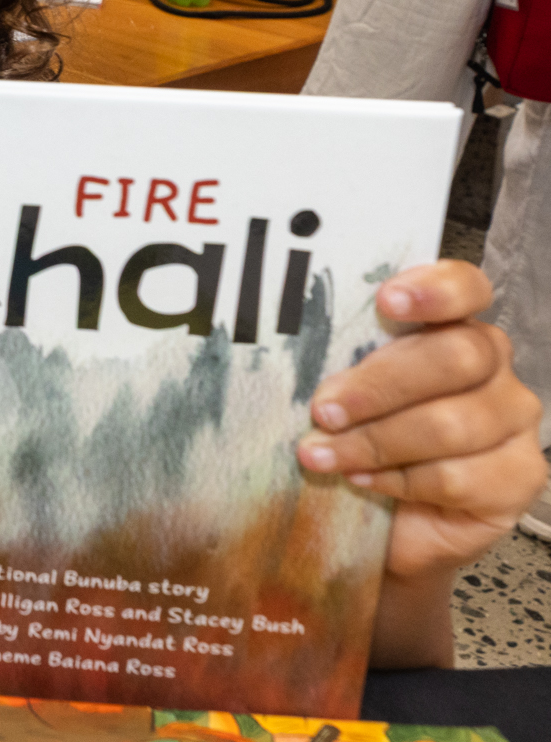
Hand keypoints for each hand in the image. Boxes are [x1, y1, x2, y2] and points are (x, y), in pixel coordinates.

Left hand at [298, 262, 543, 581]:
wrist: (385, 524)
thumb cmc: (360, 440)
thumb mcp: (343, 392)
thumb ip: (340, 364)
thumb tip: (293, 354)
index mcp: (451, 327)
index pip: (466, 287)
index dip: (434, 289)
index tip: (386, 302)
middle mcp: (493, 367)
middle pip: (456, 357)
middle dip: (379, 385)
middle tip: (325, 409)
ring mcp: (513, 422)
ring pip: (451, 423)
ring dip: (374, 442)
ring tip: (321, 455)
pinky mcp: (518, 477)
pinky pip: (458, 476)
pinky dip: (398, 480)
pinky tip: (362, 481)